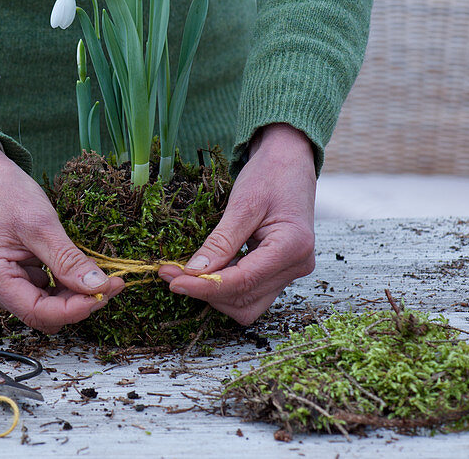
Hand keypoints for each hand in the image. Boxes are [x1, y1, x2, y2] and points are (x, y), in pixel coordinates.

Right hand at [0, 140, 124, 332]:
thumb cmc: (6, 193)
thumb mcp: (42, 224)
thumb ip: (68, 260)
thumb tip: (98, 287)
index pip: (38, 312)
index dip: (76, 308)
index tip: (108, 291)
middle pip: (41, 313)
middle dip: (78, 301)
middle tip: (112, 281)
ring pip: (43, 307)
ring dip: (71, 294)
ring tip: (96, 273)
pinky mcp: (6, 280)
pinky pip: (38, 294)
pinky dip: (61, 285)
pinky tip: (74, 269)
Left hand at [157, 123, 315, 323]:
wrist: (290, 163)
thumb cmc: (270, 175)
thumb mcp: (243, 203)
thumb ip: (221, 241)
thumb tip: (194, 272)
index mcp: (293, 246)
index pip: (243, 281)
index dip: (205, 286)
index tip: (173, 281)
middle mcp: (297, 265)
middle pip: (245, 300)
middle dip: (206, 291)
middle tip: (171, 273)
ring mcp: (291, 272)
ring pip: (247, 304)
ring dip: (214, 294)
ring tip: (185, 272)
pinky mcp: (280, 272)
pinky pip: (250, 292)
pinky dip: (225, 287)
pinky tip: (206, 270)